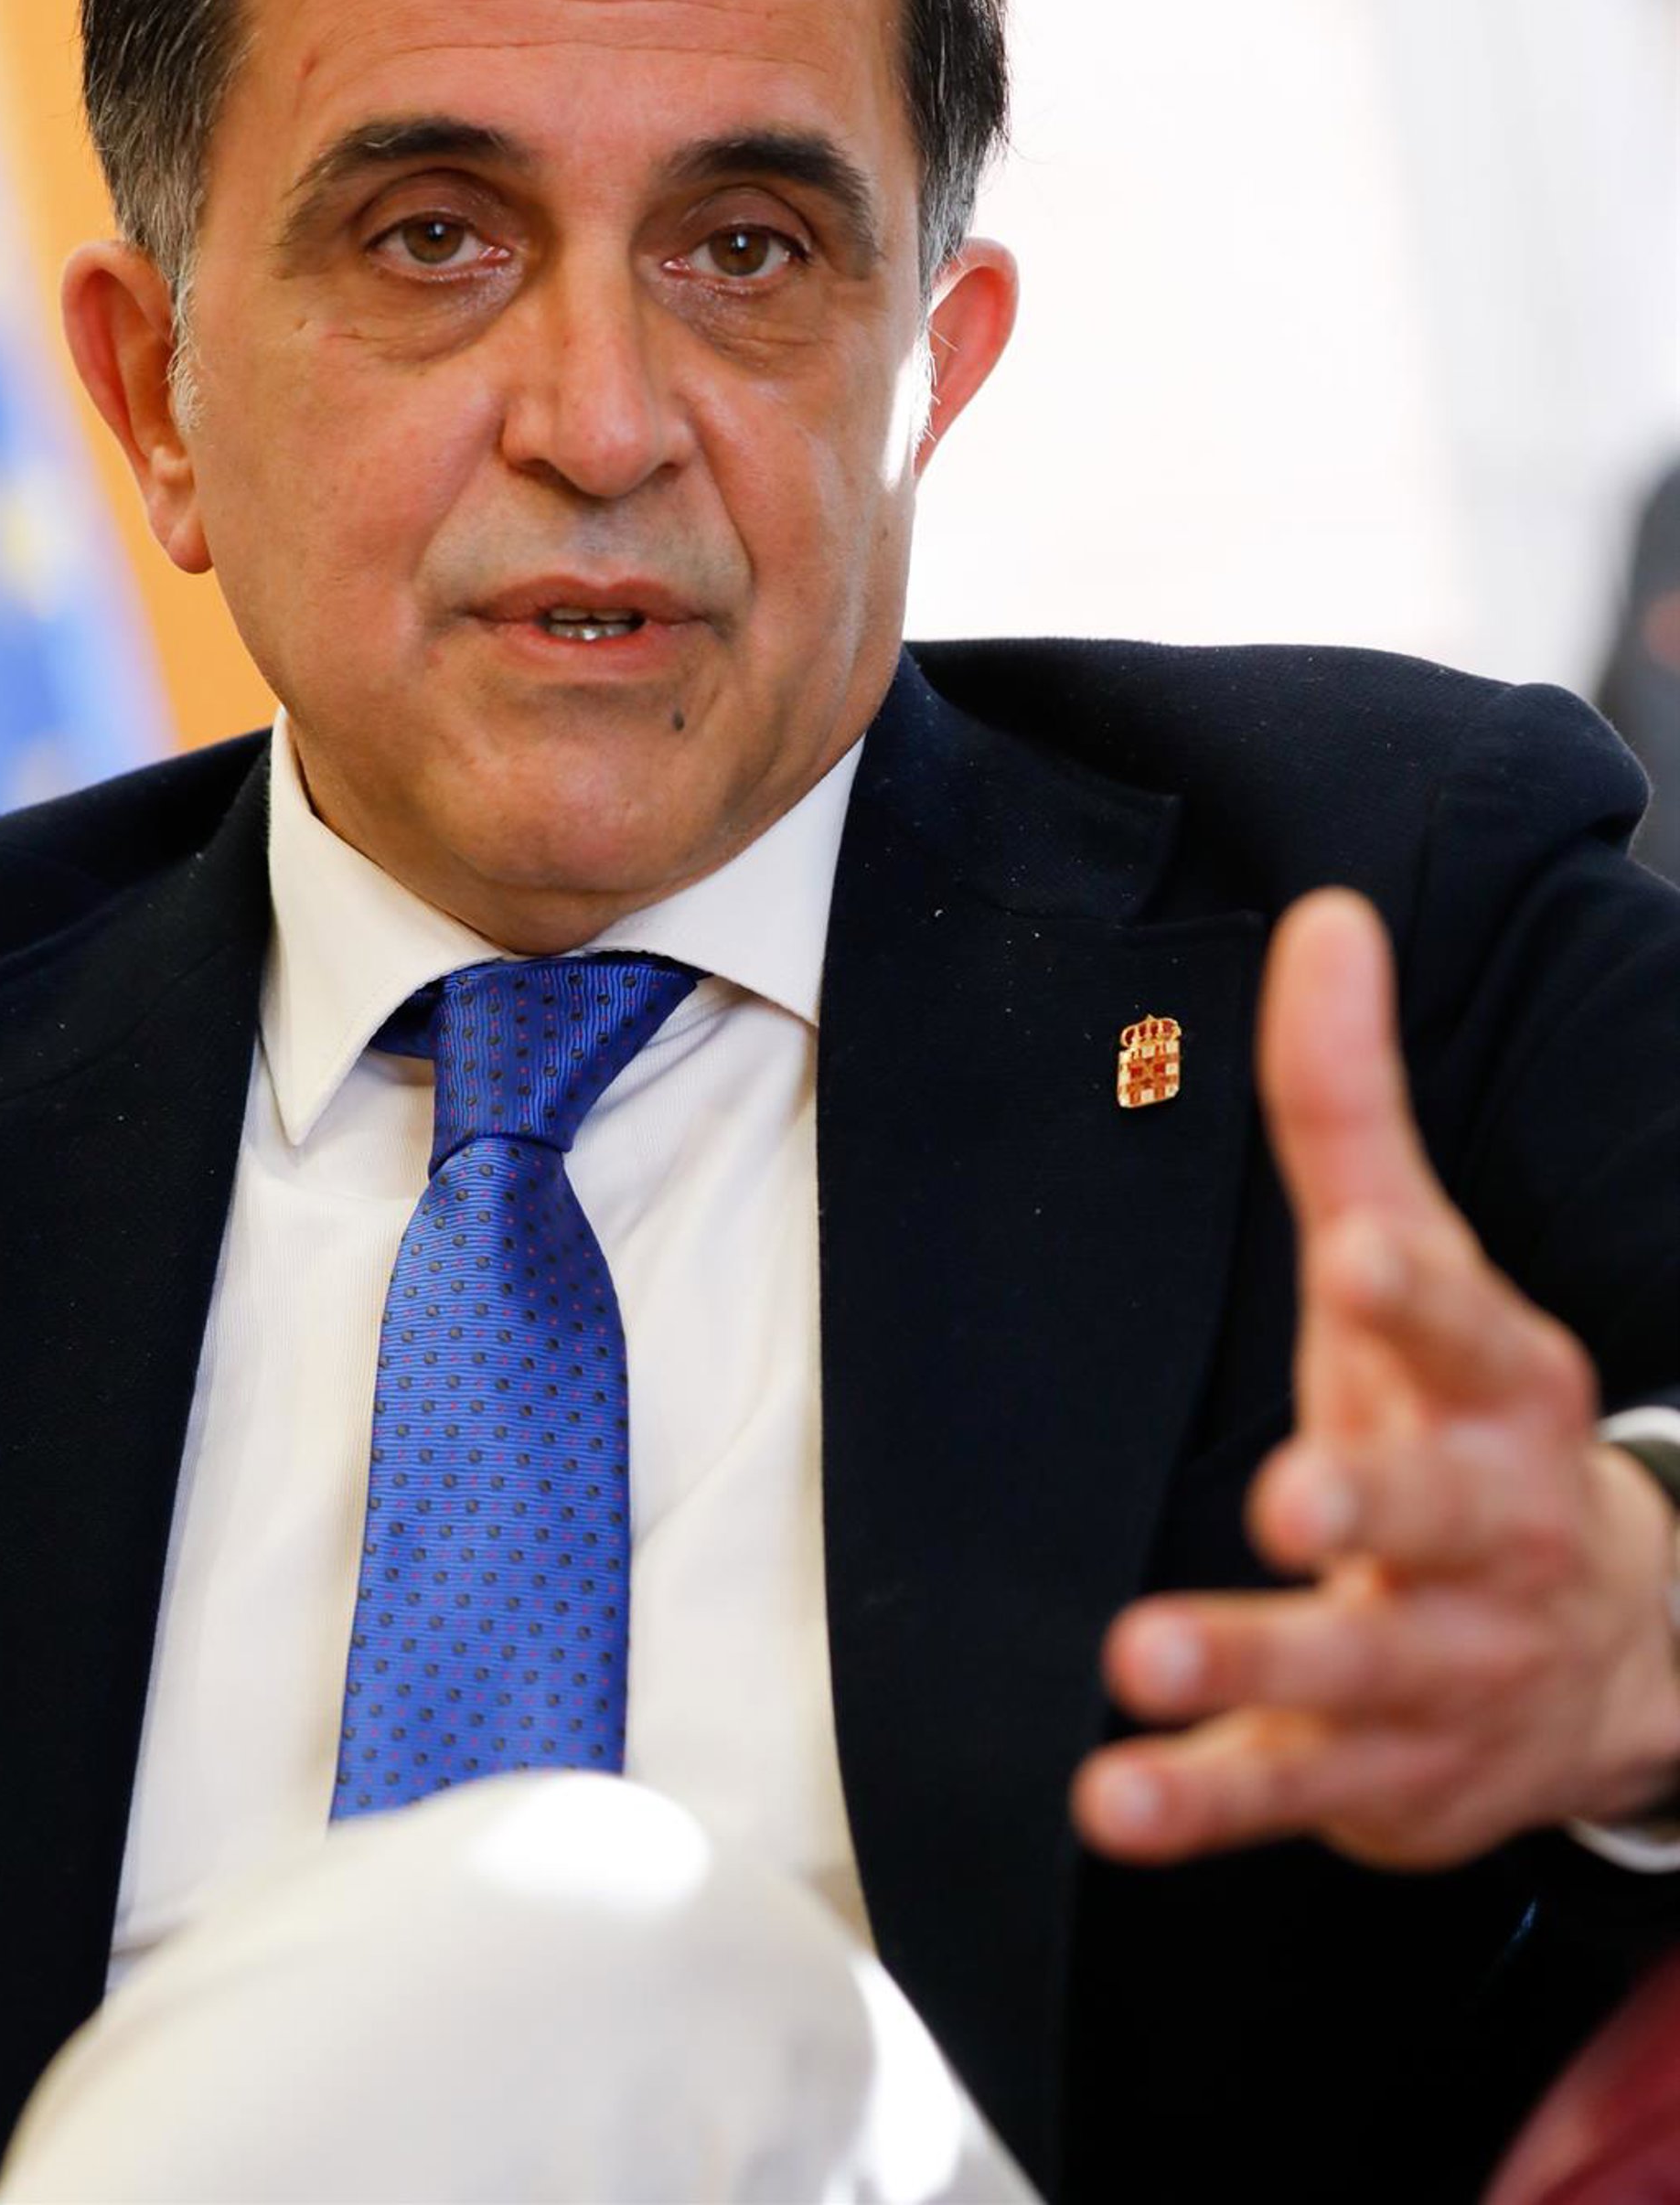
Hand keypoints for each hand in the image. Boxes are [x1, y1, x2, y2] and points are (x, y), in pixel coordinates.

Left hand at [1072, 889, 1679, 1869]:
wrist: (1605, 1654)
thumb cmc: (1473, 1418)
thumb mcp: (1421, 1258)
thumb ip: (1351, 1104)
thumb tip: (1326, 916)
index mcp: (1499, 1386)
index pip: (1467, 1328)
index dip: (1418, 1296)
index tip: (1361, 1254)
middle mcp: (1489, 1527)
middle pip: (1444, 1513)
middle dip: (1379, 1503)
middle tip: (1296, 1498)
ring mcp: (1437, 1659)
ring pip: (1360, 1668)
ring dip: (1259, 1660)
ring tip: (1147, 1650)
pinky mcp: (1372, 1771)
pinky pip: (1286, 1791)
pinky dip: (1206, 1801)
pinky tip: (1113, 1799)